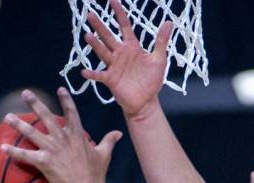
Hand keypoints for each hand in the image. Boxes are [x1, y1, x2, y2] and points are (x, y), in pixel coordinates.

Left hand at [1, 88, 121, 182]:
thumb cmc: (96, 173)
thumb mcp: (104, 154)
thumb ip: (109, 141)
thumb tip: (118, 133)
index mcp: (77, 135)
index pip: (71, 113)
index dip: (66, 100)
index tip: (59, 89)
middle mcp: (63, 138)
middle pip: (46, 117)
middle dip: (35, 104)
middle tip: (25, 93)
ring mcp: (52, 149)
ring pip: (32, 133)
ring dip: (18, 124)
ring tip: (7, 116)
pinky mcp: (44, 162)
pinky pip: (25, 156)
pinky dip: (13, 152)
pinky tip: (2, 147)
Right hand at [81, 0, 171, 118]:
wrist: (146, 101)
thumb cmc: (152, 80)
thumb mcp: (159, 59)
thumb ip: (161, 41)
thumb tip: (168, 21)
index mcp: (132, 47)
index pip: (124, 26)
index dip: (119, 13)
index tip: (112, 0)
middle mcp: (120, 54)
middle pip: (108, 36)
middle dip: (99, 26)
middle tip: (90, 14)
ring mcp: (114, 66)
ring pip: (102, 52)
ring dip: (95, 45)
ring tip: (87, 35)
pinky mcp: (110, 79)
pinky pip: (99, 75)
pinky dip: (92, 74)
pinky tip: (84, 71)